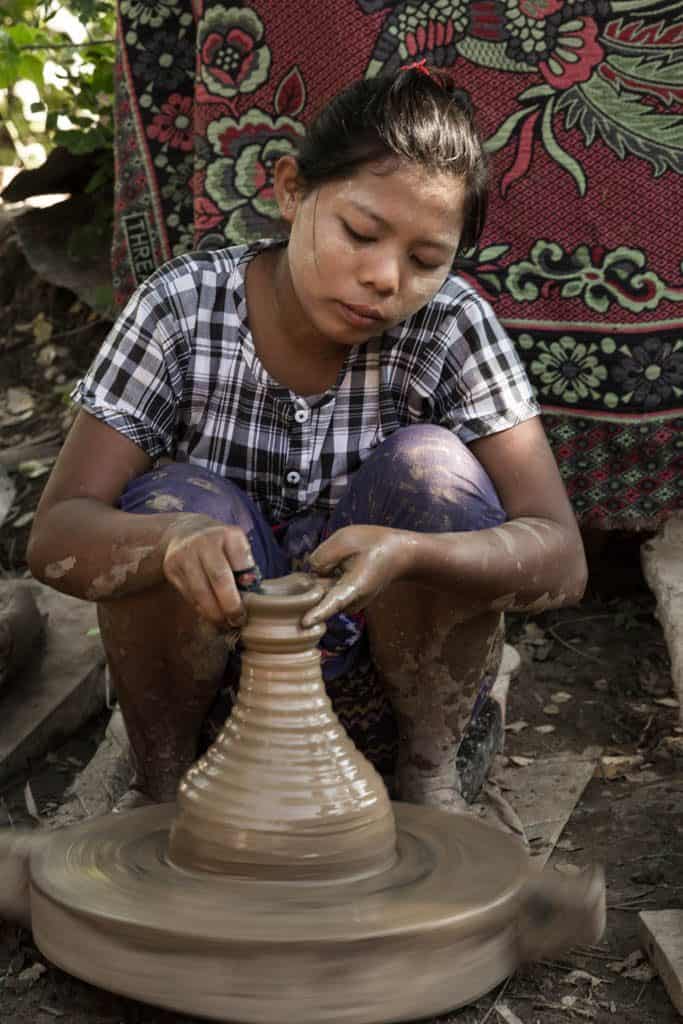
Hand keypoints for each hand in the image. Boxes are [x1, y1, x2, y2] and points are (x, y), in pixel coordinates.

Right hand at [161, 514, 257, 627]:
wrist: (187, 531)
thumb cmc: (221, 546)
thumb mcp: (238, 547)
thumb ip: (245, 568)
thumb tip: (250, 597)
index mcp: (229, 534)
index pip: (242, 564)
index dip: (247, 588)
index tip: (251, 606)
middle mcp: (205, 541)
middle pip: (219, 579)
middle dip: (230, 606)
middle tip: (238, 621)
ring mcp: (185, 553)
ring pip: (200, 592)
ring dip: (213, 613)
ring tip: (224, 623)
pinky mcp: (171, 567)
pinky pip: (188, 594)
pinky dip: (200, 608)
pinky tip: (209, 614)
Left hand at [301, 526, 418, 626]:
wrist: (400, 554)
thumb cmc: (375, 543)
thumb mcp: (346, 539)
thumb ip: (324, 556)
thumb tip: (312, 573)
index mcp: (355, 586)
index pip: (333, 602)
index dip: (318, 612)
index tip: (305, 623)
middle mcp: (354, 601)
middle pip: (322, 596)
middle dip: (317, 582)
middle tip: (338, 560)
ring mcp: (353, 604)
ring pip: (326, 593)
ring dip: (326, 579)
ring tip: (347, 561)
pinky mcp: (350, 602)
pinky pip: (331, 592)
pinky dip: (332, 581)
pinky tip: (345, 567)